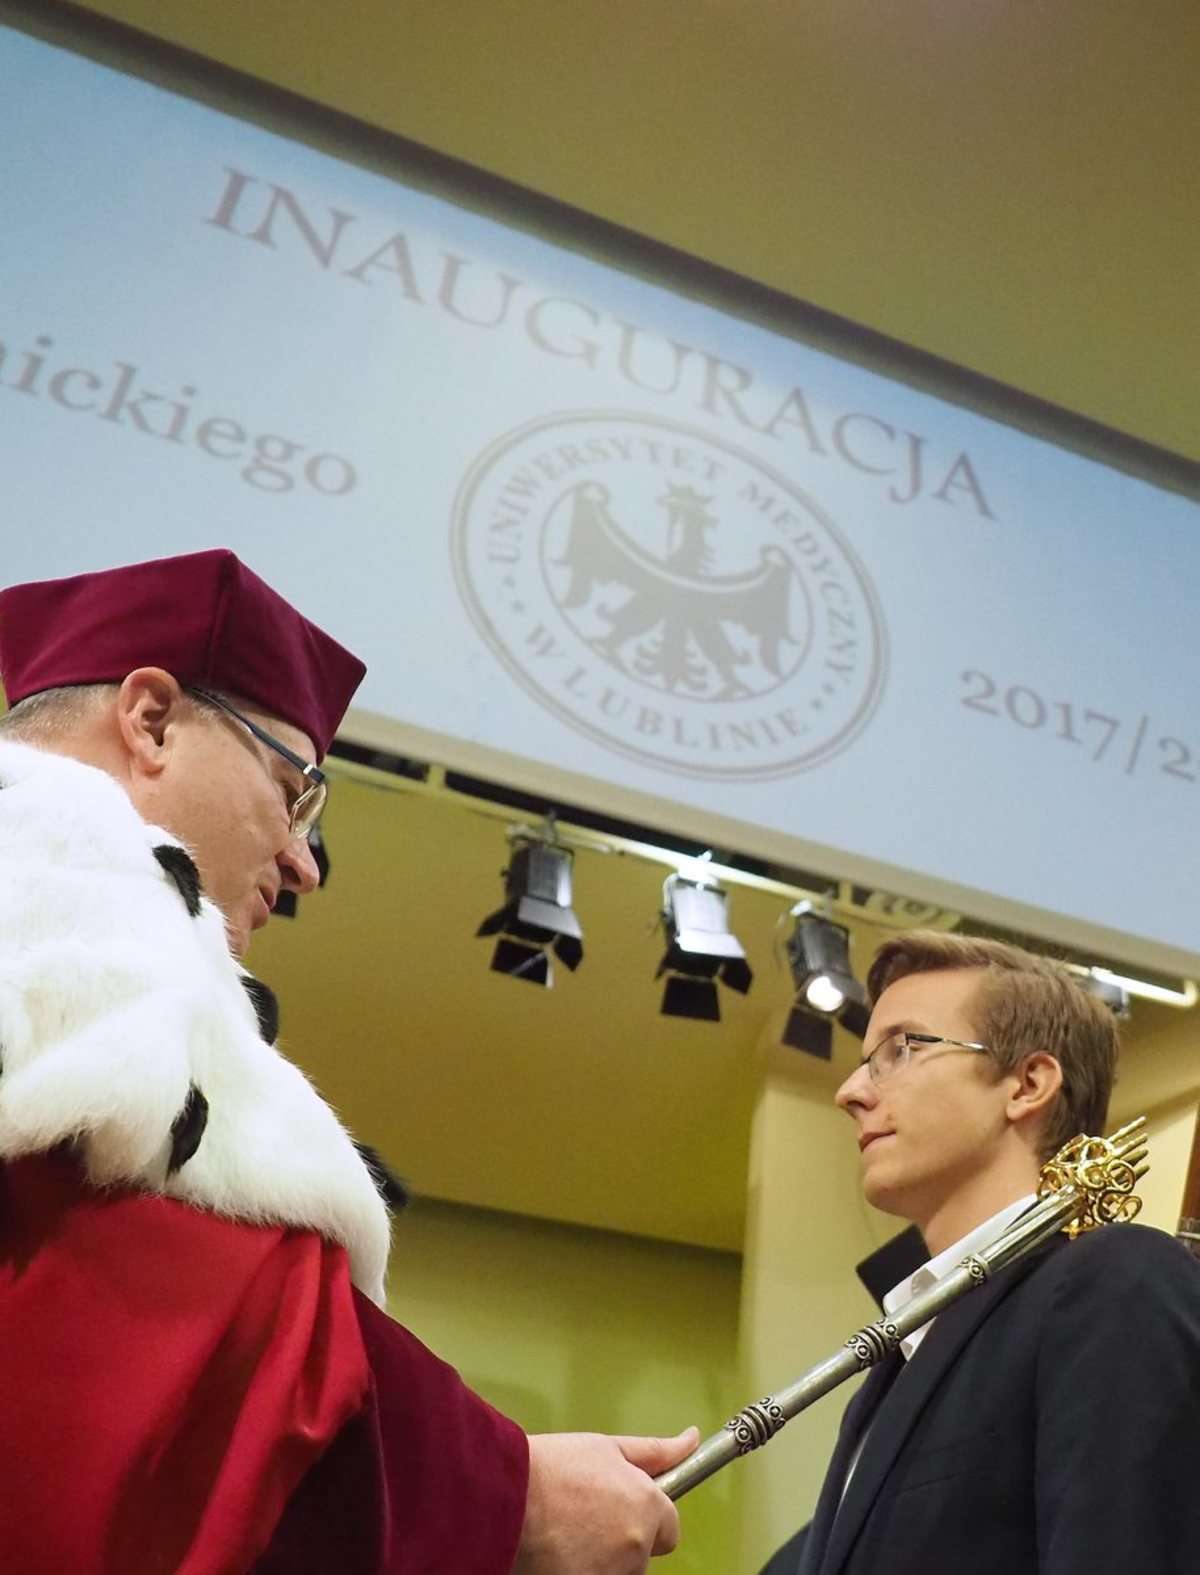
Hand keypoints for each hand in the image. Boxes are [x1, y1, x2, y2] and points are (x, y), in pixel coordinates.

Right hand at [514, 1428, 699, 1573]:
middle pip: (641, 1552)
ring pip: (616, 1571)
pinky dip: (577, 1569)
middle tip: (583, 1516)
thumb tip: (691, 1440)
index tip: (619, 1507)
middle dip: (620, 1539)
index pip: (669, 1529)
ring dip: (598, 1559)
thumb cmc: (552, 1468)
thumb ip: (656, 1452)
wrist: (504, 1496)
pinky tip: (556, 1552)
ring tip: (564, 1532)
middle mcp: (635, 1547)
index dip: (647, 1517)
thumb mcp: (606, 1447)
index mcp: (647, 1508)